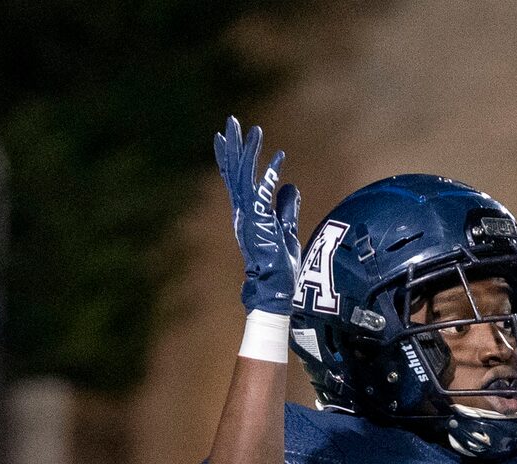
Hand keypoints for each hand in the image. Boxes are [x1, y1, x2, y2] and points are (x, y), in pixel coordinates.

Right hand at [213, 117, 302, 315]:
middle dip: (233, 146)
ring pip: (243, 177)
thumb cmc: (280, 267)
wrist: (276, 289)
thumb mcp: (286, 230)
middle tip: (231, 121)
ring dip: (248, 152)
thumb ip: (286, 209)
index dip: (232, 158)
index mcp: (247, 214)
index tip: (228, 138)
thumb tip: (289, 187)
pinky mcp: (258, 222)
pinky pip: (262, 191)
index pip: (236, 180)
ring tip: (253, 129)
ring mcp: (249, 217)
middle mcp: (243, 212)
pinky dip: (270, 173)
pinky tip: (279, 157)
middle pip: (234, 172)